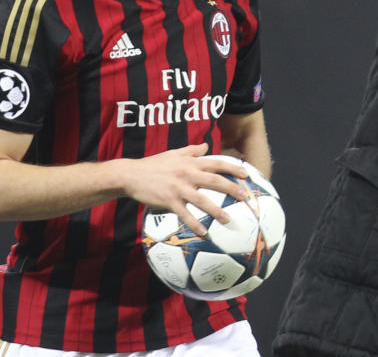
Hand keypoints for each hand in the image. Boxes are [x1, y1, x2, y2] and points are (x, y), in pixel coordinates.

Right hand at [121, 143, 248, 235]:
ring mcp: (179, 188)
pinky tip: (204, 232)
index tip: (246, 174)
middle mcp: (188, 174)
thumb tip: (206, 145)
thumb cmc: (154, 164)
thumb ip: (191, 150)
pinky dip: (195, 224)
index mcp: (190, 162)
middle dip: (232, 189)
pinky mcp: (169, 201)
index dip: (233, 168)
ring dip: (217, 211)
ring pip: (203, 200)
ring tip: (228, 219)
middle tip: (245, 198)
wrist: (131, 175)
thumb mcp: (174, 153)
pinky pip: (185, 214)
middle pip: (215, 181)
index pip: (217, 163)